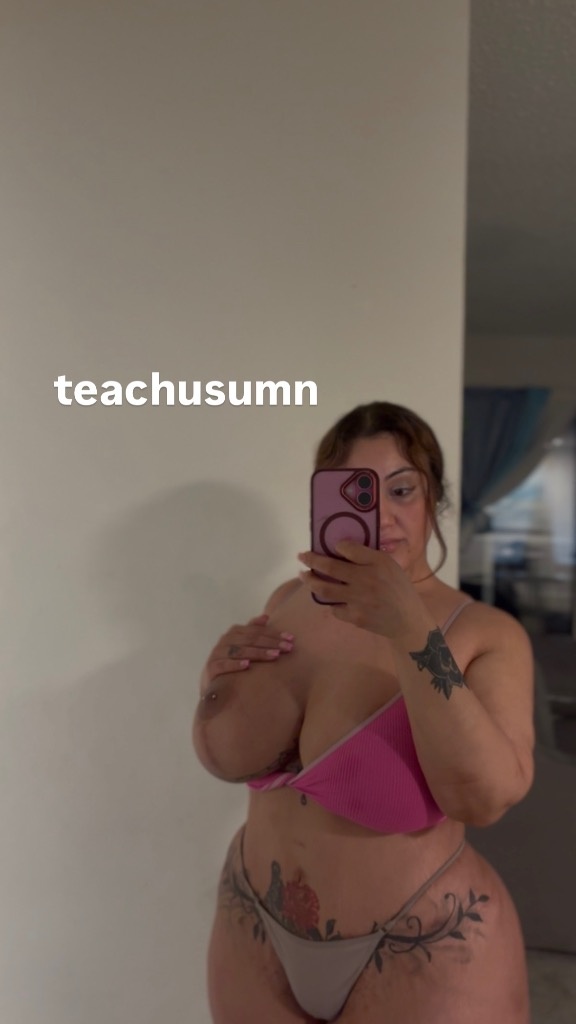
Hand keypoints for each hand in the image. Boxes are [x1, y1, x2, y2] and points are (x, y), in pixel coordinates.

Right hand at [204, 614, 293, 682]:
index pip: (257, 631)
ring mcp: (217, 653)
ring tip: (274, 655)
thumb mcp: (242, 645)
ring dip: (258, 653)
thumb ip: (252, 630)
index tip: (290, 639)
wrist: (213, 683)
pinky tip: (247, 665)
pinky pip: (224, 664)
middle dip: (271, 643)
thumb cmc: (232, 661)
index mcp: (234, 632)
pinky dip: (235, 664)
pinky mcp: (212, 667)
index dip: (274, 634)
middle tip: (287, 648)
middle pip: (250, 639)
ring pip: (239, 651)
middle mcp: (225, 640)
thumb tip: (266, 616)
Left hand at [297, 541, 423, 636]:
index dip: (337, 546)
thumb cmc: (399, 589)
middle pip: (330, 568)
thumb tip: (342, 547)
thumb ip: (368, 555)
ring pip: (325, 589)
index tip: (331, 546)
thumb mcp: (390, 565)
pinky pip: (334, 607)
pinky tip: (329, 598)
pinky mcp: (354, 617)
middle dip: (312, 560)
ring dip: (311, 581)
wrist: (407, 621)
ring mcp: (357, 601)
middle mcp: (365, 581)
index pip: (349, 549)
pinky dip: (330, 602)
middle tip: (301, 556)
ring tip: (304, 575)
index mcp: (377, 564)